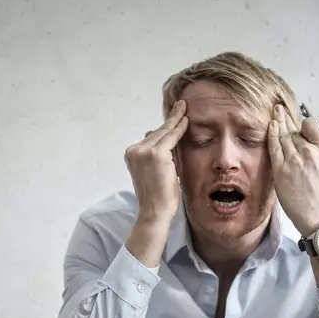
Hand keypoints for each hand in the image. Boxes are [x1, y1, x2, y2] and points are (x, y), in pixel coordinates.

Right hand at [125, 99, 187, 225]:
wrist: (154, 212)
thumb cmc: (158, 197)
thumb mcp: (155, 172)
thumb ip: (158, 155)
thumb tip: (163, 138)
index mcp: (132, 155)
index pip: (151, 138)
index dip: (163, 128)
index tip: (172, 117)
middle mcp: (134, 150)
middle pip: (157, 133)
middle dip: (170, 121)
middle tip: (180, 106)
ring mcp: (144, 152)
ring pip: (163, 133)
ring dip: (175, 121)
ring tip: (183, 107)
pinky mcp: (156, 155)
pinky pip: (171, 138)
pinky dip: (179, 129)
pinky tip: (186, 120)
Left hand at [267, 104, 318, 235]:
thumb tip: (315, 147)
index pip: (312, 127)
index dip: (304, 124)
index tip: (298, 123)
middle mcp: (309, 152)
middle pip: (295, 130)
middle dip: (287, 119)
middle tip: (279, 108)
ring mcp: (294, 160)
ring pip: (284, 135)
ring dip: (278, 122)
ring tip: (274, 112)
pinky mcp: (282, 169)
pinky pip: (275, 147)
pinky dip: (272, 134)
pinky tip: (270, 126)